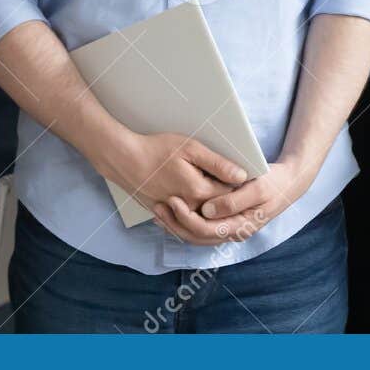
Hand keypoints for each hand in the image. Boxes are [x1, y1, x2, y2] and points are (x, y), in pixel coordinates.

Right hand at [100, 131, 246, 234]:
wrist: (124, 160)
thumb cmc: (157, 150)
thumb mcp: (191, 149)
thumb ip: (218, 164)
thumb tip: (241, 176)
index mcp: (199, 191)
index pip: (230, 195)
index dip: (239, 187)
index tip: (244, 178)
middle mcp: (189, 208)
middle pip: (217, 210)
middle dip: (228, 201)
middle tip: (233, 185)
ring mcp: (175, 213)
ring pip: (202, 217)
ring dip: (213, 210)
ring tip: (215, 192)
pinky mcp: (165, 214)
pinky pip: (186, 220)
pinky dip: (195, 214)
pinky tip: (199, 202)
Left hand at [153, 159, 314, 245]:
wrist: (288, 183)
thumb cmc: (274, 182)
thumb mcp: (257, 188)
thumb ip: (232, 201)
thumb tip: (207, 211)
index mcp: (241, 227)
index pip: (205, 230)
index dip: (185, 218)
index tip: (172, 201)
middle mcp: (233, 233)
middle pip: (196, 237)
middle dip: (175, 224)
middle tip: (157, 207)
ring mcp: (229, 229)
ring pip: (196, 235)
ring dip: (176, 224)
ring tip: (158, 210)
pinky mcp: (226, 222)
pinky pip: (201, 227)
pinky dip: (185, 220)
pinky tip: (173, 210)